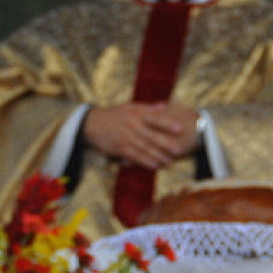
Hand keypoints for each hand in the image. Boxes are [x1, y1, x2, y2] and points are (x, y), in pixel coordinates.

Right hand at [83, 102, 200, 168]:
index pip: (155, 119)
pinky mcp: (120, 149)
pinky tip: (154, 166)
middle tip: (179, 150)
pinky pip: (135, 157)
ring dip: (158, 156)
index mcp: (136, 115)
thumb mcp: (129, 107)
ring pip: (145, 149)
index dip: (167, 124)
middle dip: (166, 144)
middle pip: (152, 136)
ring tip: (169, 162)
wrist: (92, 124)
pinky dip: (145, 162)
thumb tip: (166, 106)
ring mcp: (126, 138)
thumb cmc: (113, 114)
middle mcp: (132, 126)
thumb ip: (148, 108)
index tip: (180, 128)